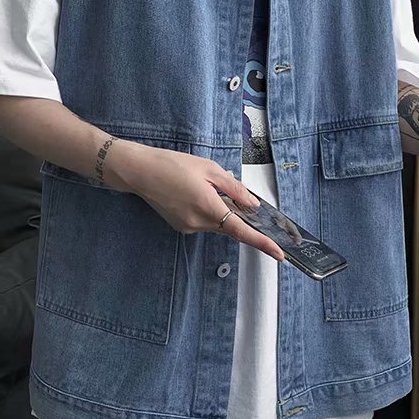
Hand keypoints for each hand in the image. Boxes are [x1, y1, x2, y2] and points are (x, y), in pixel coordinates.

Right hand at [110, 140, 285, 261]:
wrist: (139, 171)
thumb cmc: (172, 165)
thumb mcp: (210, 169)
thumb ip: (235, 189)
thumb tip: (253, 206)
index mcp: (209, 207)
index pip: (242, 231)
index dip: (262, 243)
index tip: (279, 254)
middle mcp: (199, 222)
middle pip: (230, 226)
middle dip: (239, 216)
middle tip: (239, 198)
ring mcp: (188, 227)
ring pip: (217, 224)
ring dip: (222, 211)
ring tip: (204, 186)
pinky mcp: (181, 226)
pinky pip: (204, 222)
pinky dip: (209, 211)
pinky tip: (196, 193)